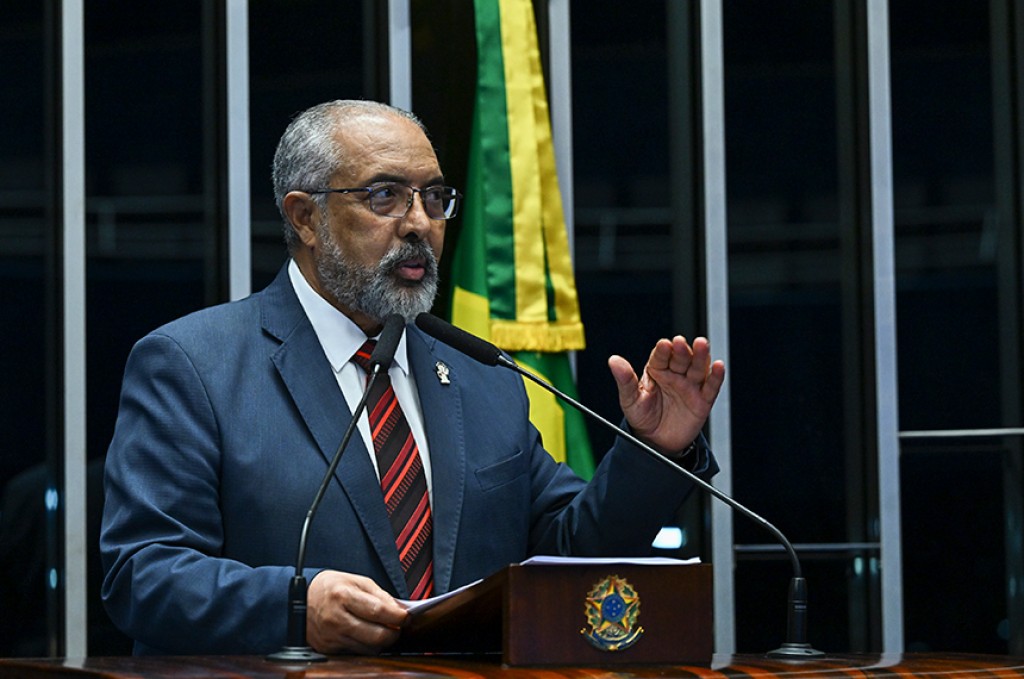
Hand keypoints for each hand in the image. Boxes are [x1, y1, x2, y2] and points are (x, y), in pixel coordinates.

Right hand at [306, 570, 409, 654]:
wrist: (299, 600)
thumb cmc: (330, 587)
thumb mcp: (356, 581)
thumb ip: (380, 595)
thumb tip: (399, 611)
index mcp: (342, 596)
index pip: (378, 611)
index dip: (397, 616)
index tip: (407, 617)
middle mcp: (335, 619)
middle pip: (376, 636)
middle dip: (394, 634)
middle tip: (398, 627)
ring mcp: (331, 636)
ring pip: (368, 648)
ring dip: (381, 641)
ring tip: (383, 630)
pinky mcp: (327, 649)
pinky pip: (356, 652)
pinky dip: (366, 646)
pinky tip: (366, 635)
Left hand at [608, 336, 724, 454]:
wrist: (656, 442)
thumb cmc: (643, 416)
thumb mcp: (630, 399)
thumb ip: (625, 380)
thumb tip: (613, 360)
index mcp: (657, 370)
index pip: (661, 357)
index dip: (663, 350)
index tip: (664, 344)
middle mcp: (675, 374)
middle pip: (681, 359)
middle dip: (682, 350)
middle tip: (680, 342)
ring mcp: (690, 386)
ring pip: (697, 368)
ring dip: (700, 356)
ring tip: (701, 344)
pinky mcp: (702, 400)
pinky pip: (711, 387)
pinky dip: (716, 376)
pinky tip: (718, 366)